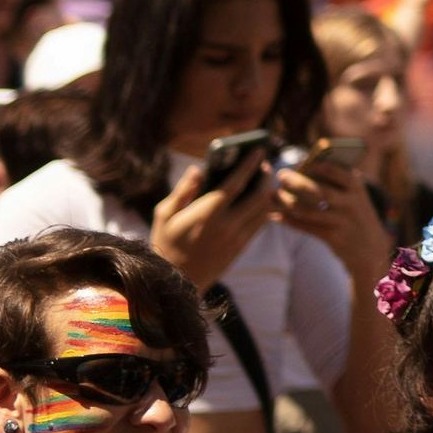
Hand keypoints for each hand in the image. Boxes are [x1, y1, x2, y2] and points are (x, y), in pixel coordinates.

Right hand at [151, 151, 281, 291]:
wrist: (174, 281)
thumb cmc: (165, 243)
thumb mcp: (165, 214)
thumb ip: (183, 190)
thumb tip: (198, 169)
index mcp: (208, 213)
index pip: (236, 183)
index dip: (250, 165)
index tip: (259, 150)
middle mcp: (227, 225)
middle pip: (258, 195)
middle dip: (265, 177)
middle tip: (264, 165)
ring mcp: (236, 238)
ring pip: (263, 210)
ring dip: (267, 192)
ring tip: (264, 180)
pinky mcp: (240, 248)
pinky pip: (259, 224)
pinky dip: (264, 209)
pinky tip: (260, 201)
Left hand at [281, 156, 393, 276]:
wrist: (371, 248)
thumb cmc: (356, 214)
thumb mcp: (356, 195)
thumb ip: (336, 182)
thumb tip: (302, 170)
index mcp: (357, 187)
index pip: (335, 171)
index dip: (315, 165)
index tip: (298, 161)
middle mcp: (351, 203)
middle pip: (318, 190)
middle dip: (296, 182)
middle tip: (281, 175)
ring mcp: (342, 221)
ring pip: (308, 210)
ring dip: (287, 202)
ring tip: (272, 195)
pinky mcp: (334, 237)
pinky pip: (307, 227)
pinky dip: (290, 221)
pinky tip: (276, 216)